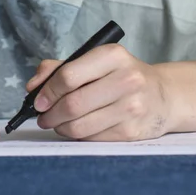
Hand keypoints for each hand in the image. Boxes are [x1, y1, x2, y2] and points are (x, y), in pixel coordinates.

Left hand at [26, 44, 171, 140]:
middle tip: (42, 117)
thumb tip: (33, 87)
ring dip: (60, 127)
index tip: (37, 100)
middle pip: (73, 103)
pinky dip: (77, 135)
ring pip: (81, 125)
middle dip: (50, 114)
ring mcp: (132, 107)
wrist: (162, 95)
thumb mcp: (93, 60)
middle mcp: (126, 80)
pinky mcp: (133, 132)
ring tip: (55, 123)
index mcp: (112, 56)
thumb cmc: (119, 75)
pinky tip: (75, 128)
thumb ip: (58, 68)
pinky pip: (93, 138)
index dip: (47, 91)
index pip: (69, 76)